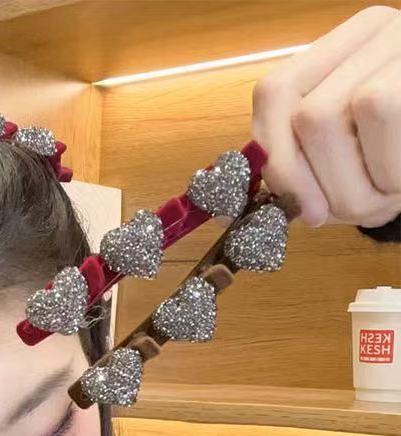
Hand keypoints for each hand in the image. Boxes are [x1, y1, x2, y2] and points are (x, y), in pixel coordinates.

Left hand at [245, 5, 400, 228]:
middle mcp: (368, 35)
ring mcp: (399, 42)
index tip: (295, 209)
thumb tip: (238, 212)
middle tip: (350, 212)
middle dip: (319, 184)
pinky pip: (382, 115)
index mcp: (332, 56)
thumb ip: (297, 174)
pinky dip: (387, 171)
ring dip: (355, 185)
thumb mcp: (344, 164)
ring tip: (382, 199)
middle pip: (306, 115)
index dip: (273, 156)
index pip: (274, 94)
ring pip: (336, 118)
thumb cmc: (393, 161)